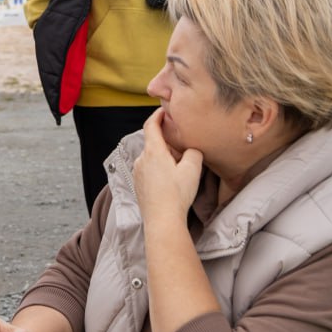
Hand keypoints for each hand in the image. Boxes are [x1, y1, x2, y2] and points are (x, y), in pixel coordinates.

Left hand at [133, 108, 203, 222]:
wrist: (162, 220)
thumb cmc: (177, 194)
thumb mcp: (192, 169)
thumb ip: (193, 152)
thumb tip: (191, 150)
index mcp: (153, 151)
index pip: (151, 125)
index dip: (157, 116)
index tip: (163, 111)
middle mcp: (141, 159)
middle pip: (153, 143)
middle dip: (167, 143)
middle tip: (182, 148)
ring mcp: (137, 172)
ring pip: (151, 158)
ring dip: (163, 158)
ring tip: (179, 168)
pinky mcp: (138, 184)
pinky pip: (148, 170)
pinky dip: (158, 169)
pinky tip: (170, 181)